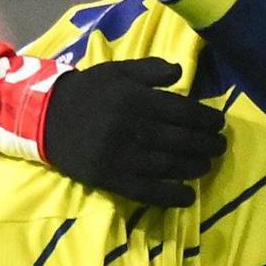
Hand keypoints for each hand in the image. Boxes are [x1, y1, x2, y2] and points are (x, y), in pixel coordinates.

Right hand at [39, 58, 228, 207]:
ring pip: (170, 166)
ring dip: (195, 167)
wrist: (46, 117)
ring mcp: (124, 157)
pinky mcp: (112, 178)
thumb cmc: (88, 91)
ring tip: (206, 165)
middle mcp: (134, 128)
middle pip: (182, 140)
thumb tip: (181, 71)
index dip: (206, 119)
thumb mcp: (117, 71)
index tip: (219, 123)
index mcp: (137, 100)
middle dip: (208, 144)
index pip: (184, 112)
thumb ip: (150, 69)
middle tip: (219, 146)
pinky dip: (172, 195)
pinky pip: (148, 191)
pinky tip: (188, 196)